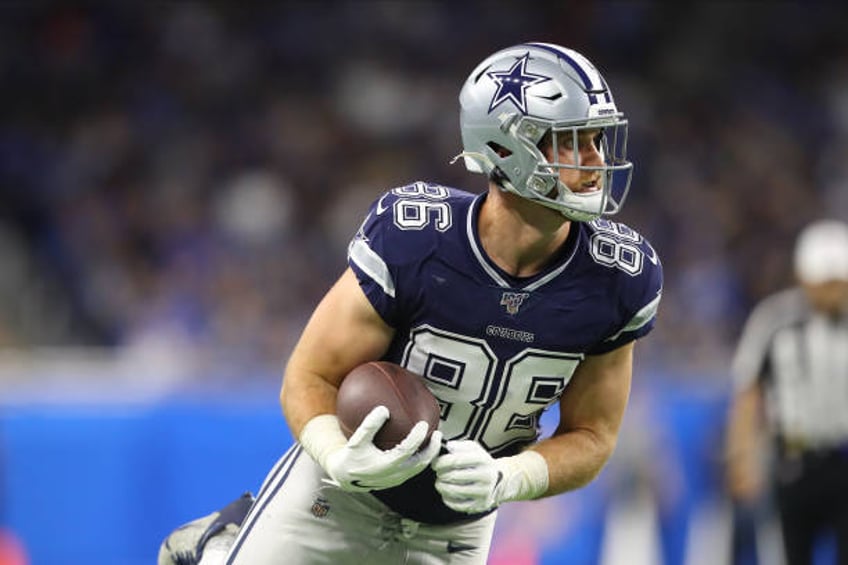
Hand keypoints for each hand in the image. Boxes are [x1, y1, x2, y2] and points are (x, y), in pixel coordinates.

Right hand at [324, 405, 442, 491]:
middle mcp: (394, 475)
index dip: (417, 437)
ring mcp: (396, 480)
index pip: (407, 451)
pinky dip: (420, 458)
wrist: (344, 477)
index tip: (423, 424)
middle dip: (432, 449)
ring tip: (434, 439)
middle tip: (438, 433)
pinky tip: (420, 446)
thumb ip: (369, 425)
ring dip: (429, 455)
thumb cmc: (350, 456)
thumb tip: (384, 409)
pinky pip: (413, 469)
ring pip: (419, 468)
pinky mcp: (396, 480)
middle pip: (420, 463)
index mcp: (385, 465)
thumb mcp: (356, 440)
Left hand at [433, 440, 548, 513]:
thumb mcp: (475, 449)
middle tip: (438, 473)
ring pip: (454, 491)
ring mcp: (483, 493)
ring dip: (441, 487)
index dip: (441, 462)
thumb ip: (461, 446)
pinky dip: (447, 499)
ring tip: (439, 483)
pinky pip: (457, 504)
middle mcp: (485, 477)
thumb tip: (448, 447)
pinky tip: (445, 493)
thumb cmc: (481, 463)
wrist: (500, 481)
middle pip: (453, 476)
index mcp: (483, 460)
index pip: (456, 461)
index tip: (435, 464)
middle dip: (440, 474)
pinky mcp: (480, 506)